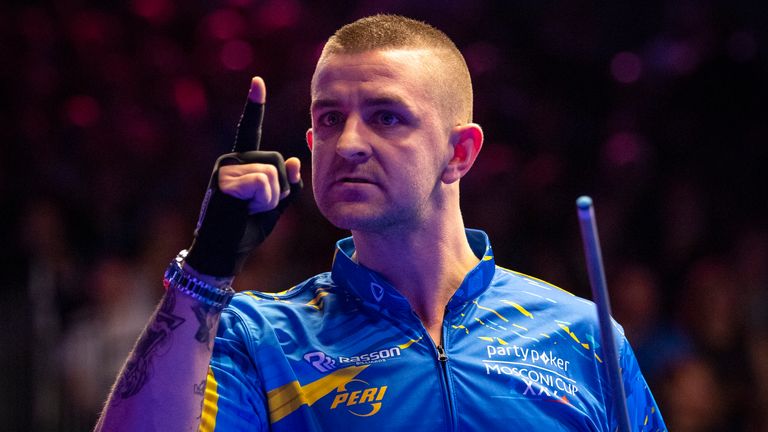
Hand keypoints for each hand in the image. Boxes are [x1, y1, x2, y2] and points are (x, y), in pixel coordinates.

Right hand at [184, 77, 302, 276]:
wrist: (222, 253)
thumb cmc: (245, 230)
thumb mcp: (274, 206)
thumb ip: (288, 184)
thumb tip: (294, 160)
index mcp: (242, 163)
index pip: (251, 131)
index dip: (254, 106)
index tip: (258, 82)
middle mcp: (231, 160)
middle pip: (277, 160)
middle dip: (278, 190)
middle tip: (255, 207)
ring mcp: (225, 168)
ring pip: (272, 173)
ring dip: (269, 199)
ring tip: (247, 210)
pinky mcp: (224, 180)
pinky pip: (262, 183)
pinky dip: (262, 202)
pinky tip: (243, 210)